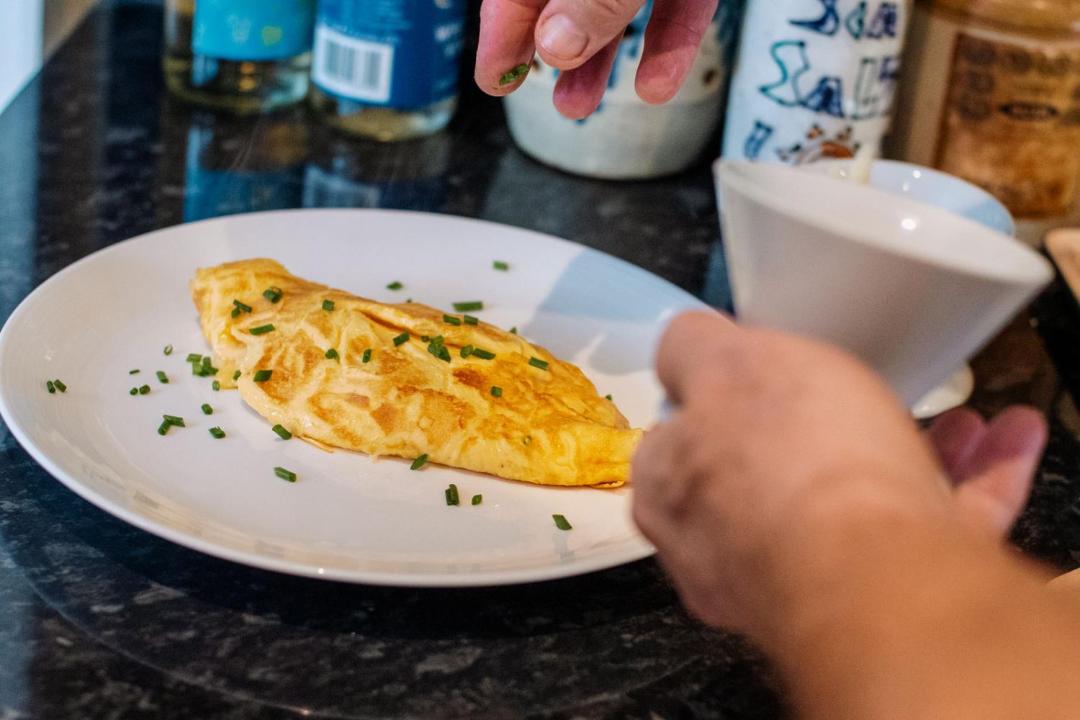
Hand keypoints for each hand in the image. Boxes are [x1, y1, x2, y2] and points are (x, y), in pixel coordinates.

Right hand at [474, 0, 718, 118]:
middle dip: (546, 50)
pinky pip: (681, 5)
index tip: (494, 81)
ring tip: (578, 106)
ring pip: (618, 6)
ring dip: (598, 60)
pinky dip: (669, 45)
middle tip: (519, 93)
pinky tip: (656, 87)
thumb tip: (556, 45)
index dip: (502, 33)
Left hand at [631, 311, 1046, 643]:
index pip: (677, 441)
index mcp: (672, 494)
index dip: (716, 400)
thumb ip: (692, 348)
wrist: (880, 577)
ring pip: (856, 502)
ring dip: (914, 449)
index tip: (757, 376)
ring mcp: (801, 579)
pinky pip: (920, 532)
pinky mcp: (878, 600)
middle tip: (861, 389)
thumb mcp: (730, 364)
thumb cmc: (792, 464)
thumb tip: (681, 344)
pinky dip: (967, 486)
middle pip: (774, 473)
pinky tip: (1002, 444)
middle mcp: (724, 550)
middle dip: (827, 422)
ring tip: (956, 418)